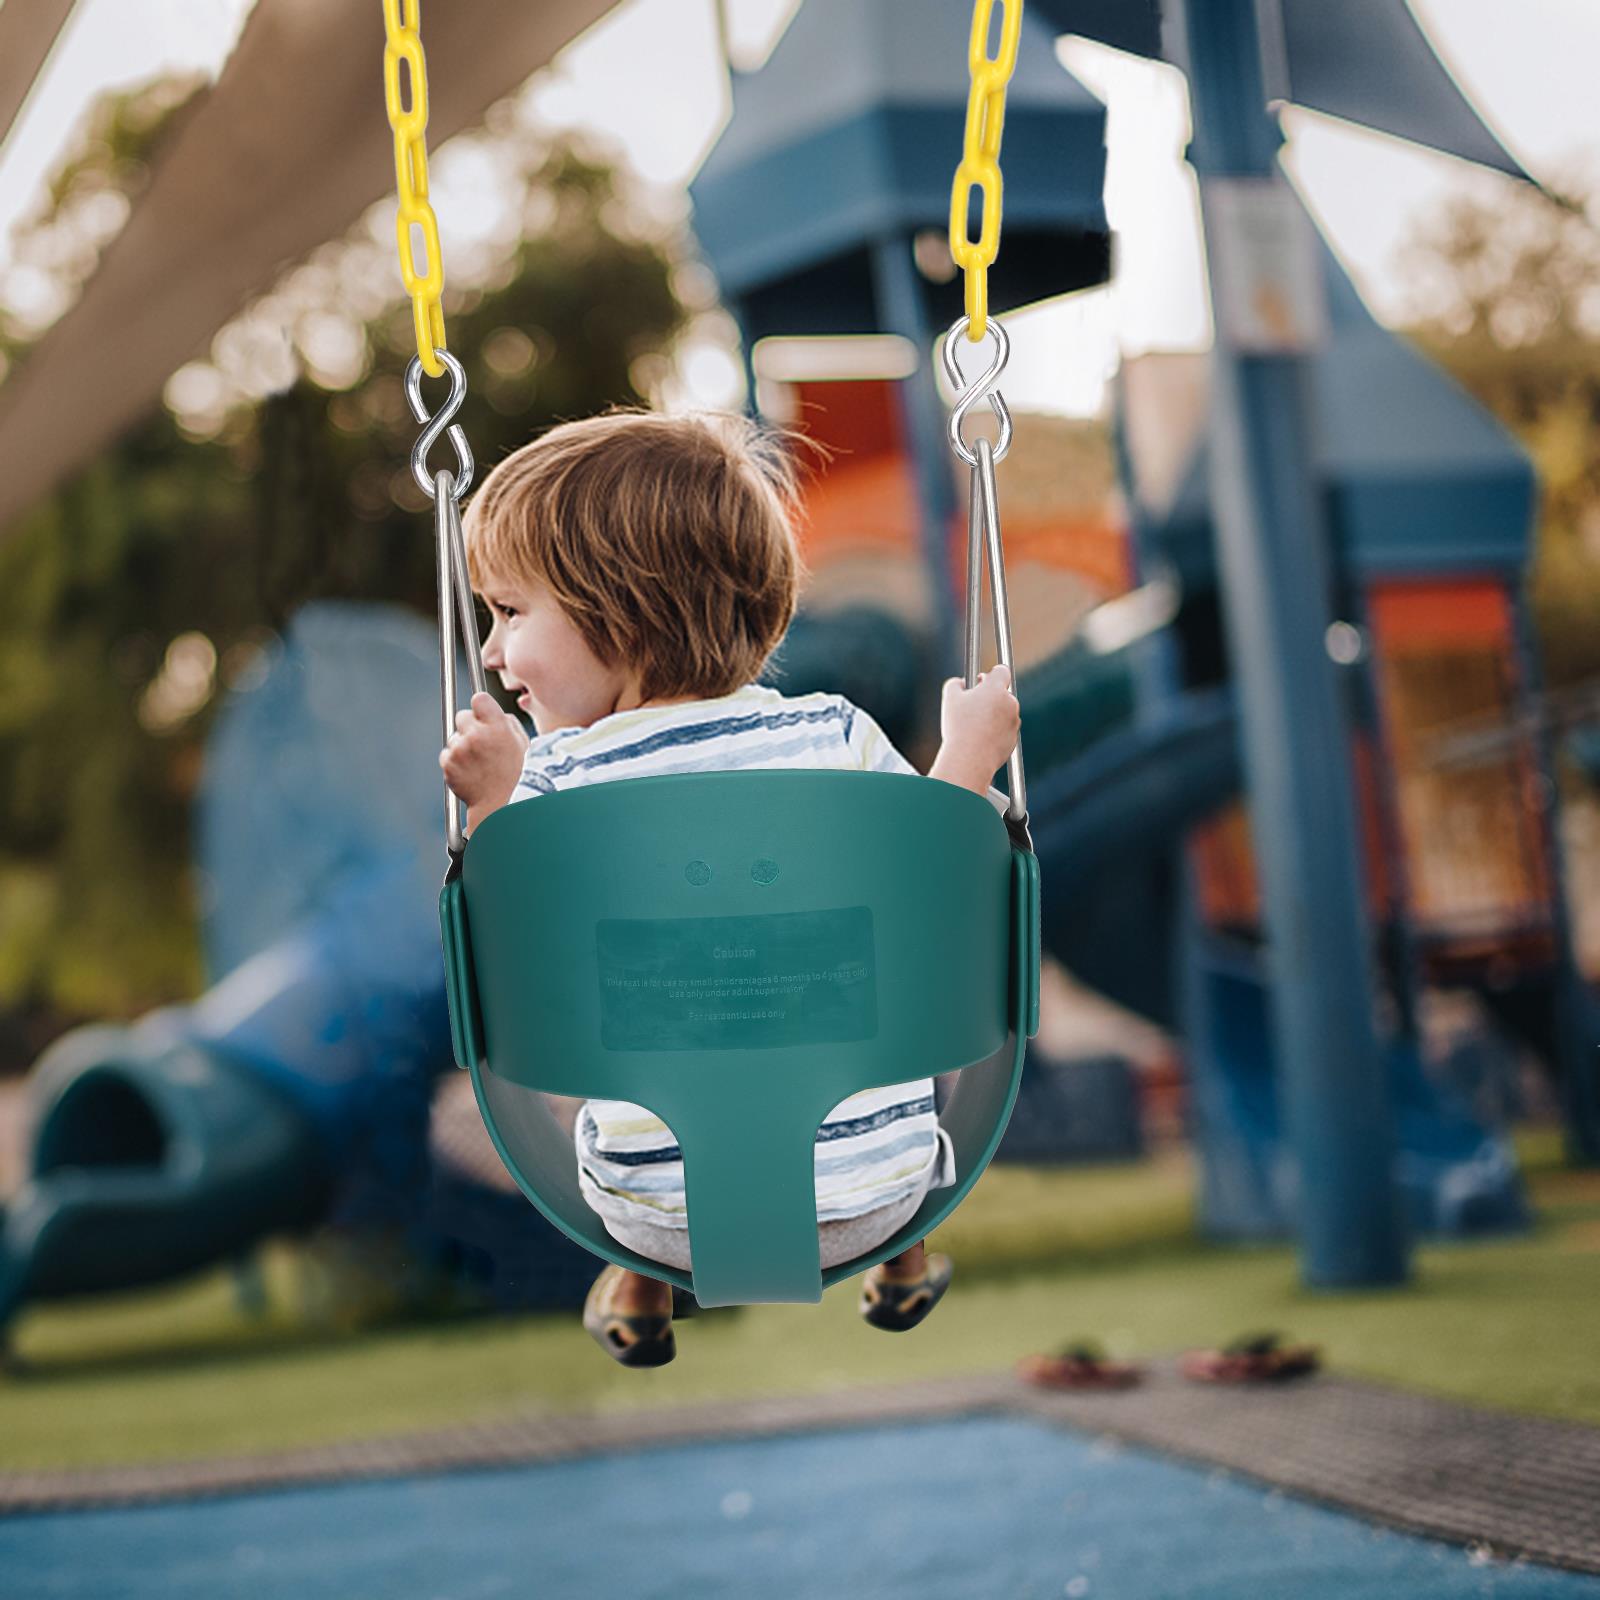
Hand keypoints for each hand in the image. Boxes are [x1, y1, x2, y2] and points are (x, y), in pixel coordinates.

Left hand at [439, 692, 529, 816]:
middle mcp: (476, 735)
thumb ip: (508, 724)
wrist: (503, 805)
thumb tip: (496, 714)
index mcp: (497, 727)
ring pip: (454, 737)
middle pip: (462, 716)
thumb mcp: (523, 744)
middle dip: (469, 726)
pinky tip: (470, 772)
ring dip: (462, 746)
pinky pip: (447, 755)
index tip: (482, 714)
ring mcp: (460, 750)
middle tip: (480, 743)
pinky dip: (454, 762)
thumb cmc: (517, 777)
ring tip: (477, 763)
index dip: (481, 707)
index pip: (479, 699)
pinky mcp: (448, 764)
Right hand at [939, 664, 1020, 779]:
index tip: (982, 679)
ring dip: (993, 715)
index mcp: (996, 689)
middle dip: (990, 697)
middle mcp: (1010, 703)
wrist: (970, 759)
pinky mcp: (1013, 739)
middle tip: (973, 704)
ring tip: (974, 725)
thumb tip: (960, 683)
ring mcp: (1014, 722)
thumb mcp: (950, 698)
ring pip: (1004, 713)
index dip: (991, 674)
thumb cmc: (959, 727)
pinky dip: (995, 732)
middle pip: (1003, 693)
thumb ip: (955, 683)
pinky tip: (979, 738)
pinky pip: (1005, 730)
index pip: (1002, 671)